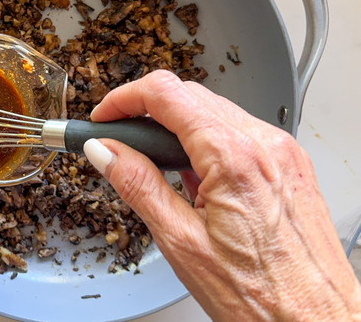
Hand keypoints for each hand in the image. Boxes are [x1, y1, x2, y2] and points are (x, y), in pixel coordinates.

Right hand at [83, 70, 360, 320]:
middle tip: (117, 140)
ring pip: (215, 110)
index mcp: (234, 158)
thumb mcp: (180, 242)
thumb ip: (138, 185)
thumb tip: (104, 151)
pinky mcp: (289, 166)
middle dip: (146, 110)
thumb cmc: (261, 297)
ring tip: (153, 164)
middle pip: (190, 95)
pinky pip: (239, 133)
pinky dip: (206, 142)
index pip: (166, 95)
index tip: (103, 118)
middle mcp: (264, 145)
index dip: (123, 99)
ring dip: (176, 125)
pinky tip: (193, 176)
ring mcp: (282, 153)